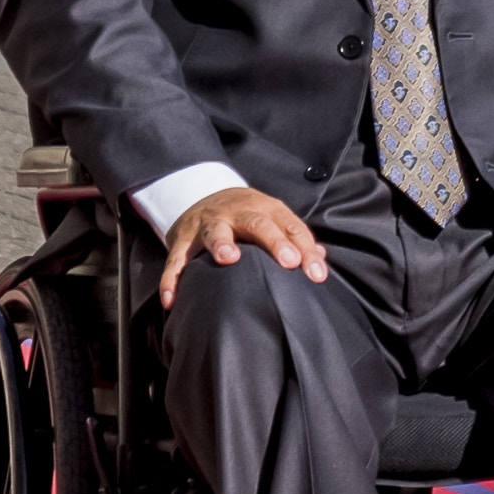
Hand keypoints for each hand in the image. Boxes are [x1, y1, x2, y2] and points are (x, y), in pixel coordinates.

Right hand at [159, 187, 326, 308]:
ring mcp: (207, 224)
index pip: (291, 227)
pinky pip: (176, 260)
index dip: (306, 249)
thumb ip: (294, 239)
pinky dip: (172, 280)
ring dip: (221, 243)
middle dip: (274, 242)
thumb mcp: (272, 218)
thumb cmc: (246, 215)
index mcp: (264, 209)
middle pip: (257, 224)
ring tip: (228, 259)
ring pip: (215, 232)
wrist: (201, 193)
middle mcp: (236, 213)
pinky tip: (172, 301)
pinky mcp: (182, 239)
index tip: (316, 274)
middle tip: (288, 261)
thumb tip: (321, 261)